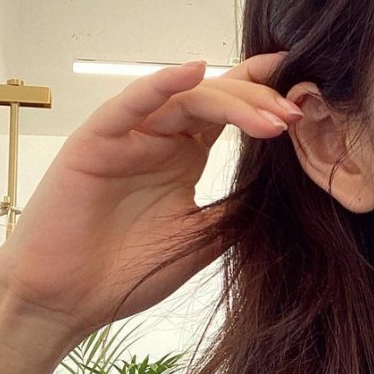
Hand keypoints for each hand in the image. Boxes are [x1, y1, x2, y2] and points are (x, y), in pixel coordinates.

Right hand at [0, 53, 301, 351]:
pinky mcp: (97, 141)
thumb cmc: (131, 271)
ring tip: (270, 117)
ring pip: (185, 98)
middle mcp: (161, 138)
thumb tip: (288, 179)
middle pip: (216, 99)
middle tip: (295, 113)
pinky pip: (129, 105)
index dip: (264, 95)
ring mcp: (130, 137)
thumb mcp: (205, 235)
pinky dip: (160, 84)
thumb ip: (239, 202)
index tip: (304, 91)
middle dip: (259, 102)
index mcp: (186, 155)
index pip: (230, 112)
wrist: (69, 303)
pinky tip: (192, 70)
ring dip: (231, 102)